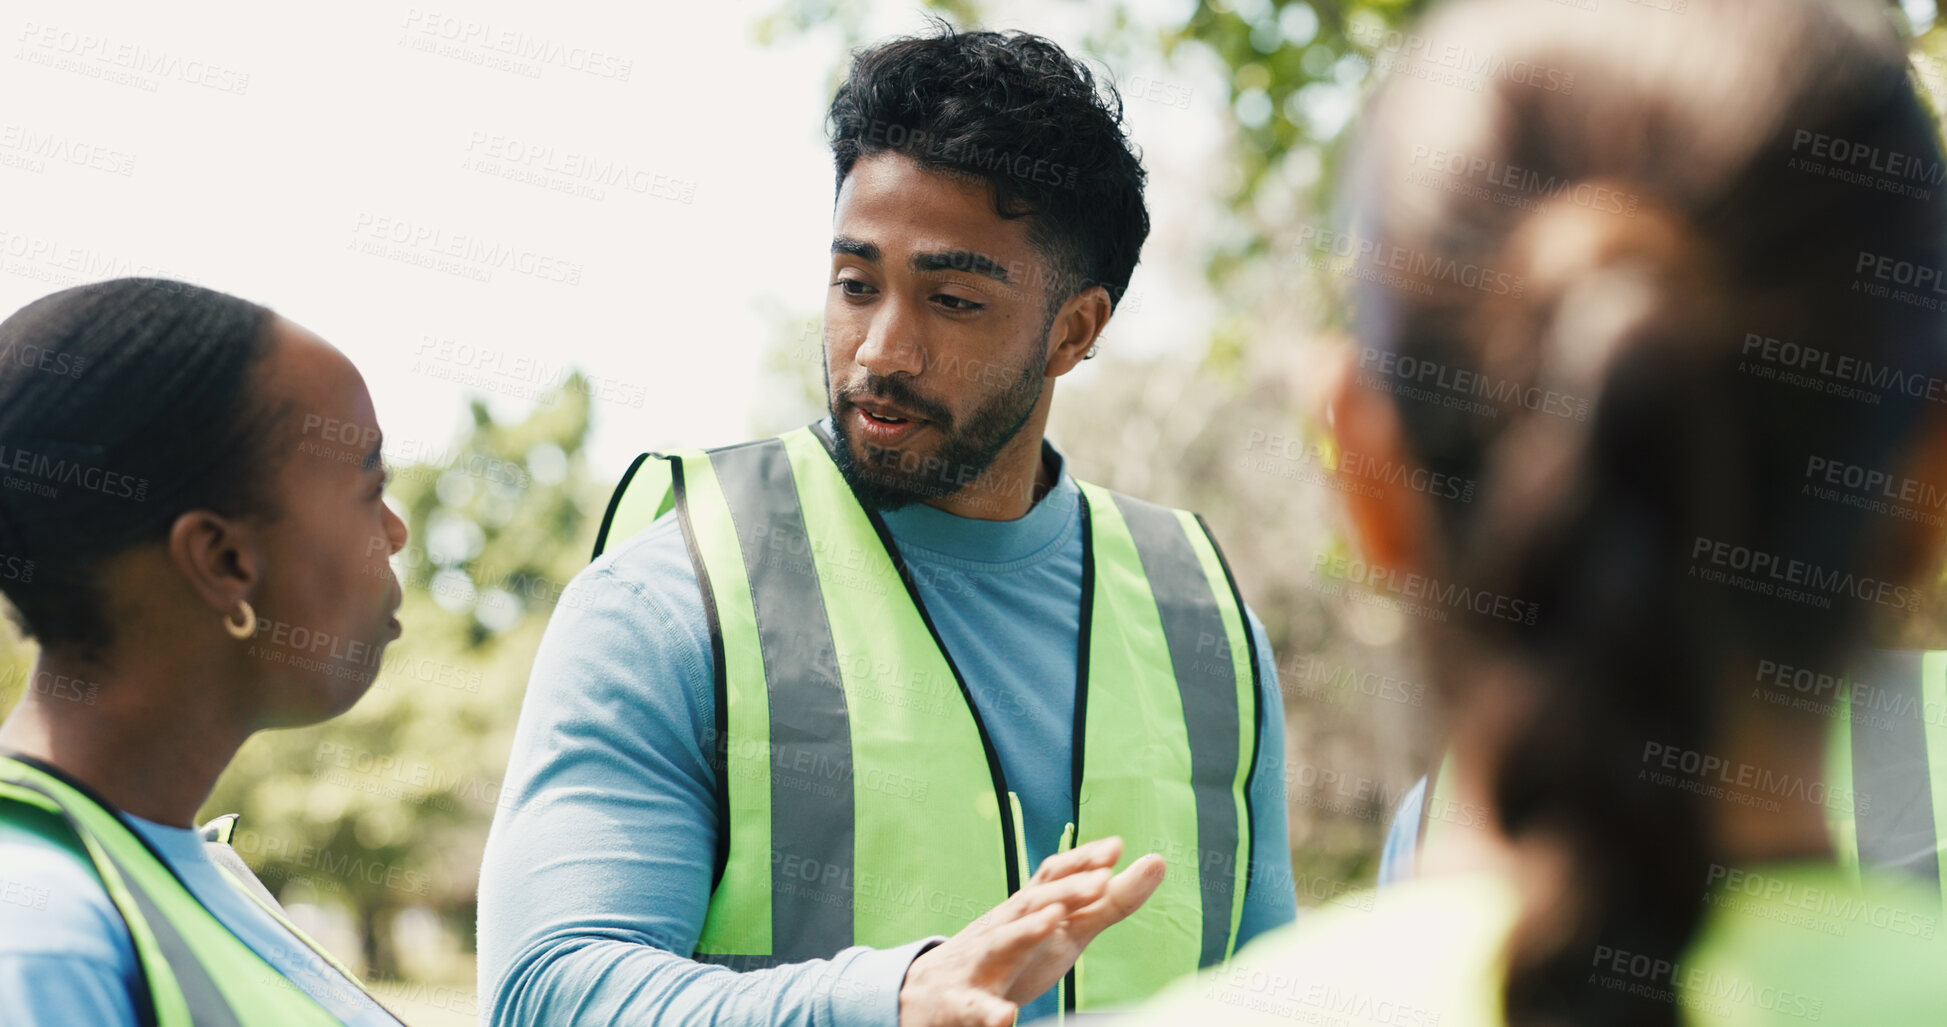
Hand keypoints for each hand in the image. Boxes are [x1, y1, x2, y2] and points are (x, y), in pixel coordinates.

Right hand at [897, 836, 1165, 1026]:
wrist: (931, 994)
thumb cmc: (1011, 957)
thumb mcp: (1063, 930)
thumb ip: (1109, 902)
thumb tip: (1157, 861)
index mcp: (1026, 912)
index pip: (1052, 878)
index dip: (1081, 862)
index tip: (1115, 847)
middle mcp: (1001, 928)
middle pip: (1033, 903)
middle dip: (1066, 891)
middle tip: (1101, 881)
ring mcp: (979, 964)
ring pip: (1001, 944)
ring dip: (1026, 931)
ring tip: (1054, 921)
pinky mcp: (963, 1004)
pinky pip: (975, 1008)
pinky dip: (988, 1012)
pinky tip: (1005, 1018)